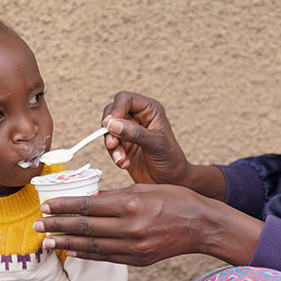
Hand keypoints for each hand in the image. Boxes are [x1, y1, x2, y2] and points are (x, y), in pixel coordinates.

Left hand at [36, 183, 263, 266]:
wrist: (202, 226)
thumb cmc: (176, 199)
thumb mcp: (145, 188)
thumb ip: (116, 195)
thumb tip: (89, 198)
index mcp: (130, 204)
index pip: (89, 205)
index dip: (64, 206)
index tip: (47, 205)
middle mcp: (130, 227)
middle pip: (86, 226)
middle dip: (58, 226)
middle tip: (37, 226)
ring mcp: (134, 247)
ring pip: (92, 245)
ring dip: (67, 243)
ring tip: (47, 242)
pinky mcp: (138, 260)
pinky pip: (107, 257)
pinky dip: (87, 254)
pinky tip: (72, 251)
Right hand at [103, 91, 224, 199]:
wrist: (172, 181)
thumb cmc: (171, 159)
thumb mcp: (156, 144)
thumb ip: (135, 133)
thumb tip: (112, 124)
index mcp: (149, 109)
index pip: (125, 99)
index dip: (115, 109)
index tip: (109, 124)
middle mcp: (137, 117)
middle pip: (112, 112)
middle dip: (109, 128)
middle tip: (112, 143)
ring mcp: (128, 131)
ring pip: (108, 129)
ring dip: (112, 145)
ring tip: (122, 159)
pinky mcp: (122, 145)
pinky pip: (110, 145)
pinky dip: (114, 154)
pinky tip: (124, 163)